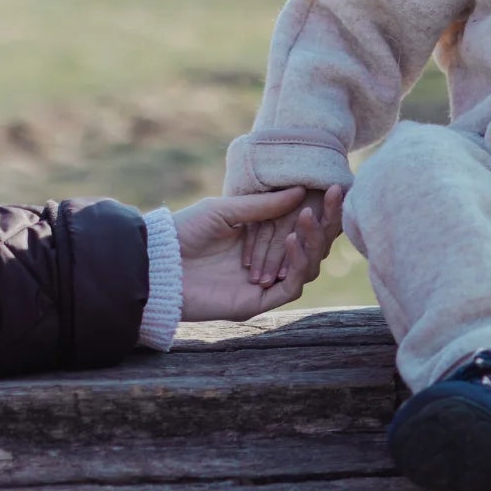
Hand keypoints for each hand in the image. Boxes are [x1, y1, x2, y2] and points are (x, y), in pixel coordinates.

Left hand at [180, 187, 344, 320]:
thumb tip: (303, 190)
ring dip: (314, 240)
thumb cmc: (184, 233)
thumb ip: (264, 205)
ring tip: (306, 216)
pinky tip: (291, 240)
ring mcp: (266, 283)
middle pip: (314, 246)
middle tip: (334, 196)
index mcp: (262, 240)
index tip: (334, 188)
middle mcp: (269, 262)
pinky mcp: (259, 302)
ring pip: (310, 266)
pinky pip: (293, 285)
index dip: (322, 210)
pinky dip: (298, 263)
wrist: (156, 265)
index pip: (303, 227)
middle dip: (327, 222)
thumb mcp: (226, 211)